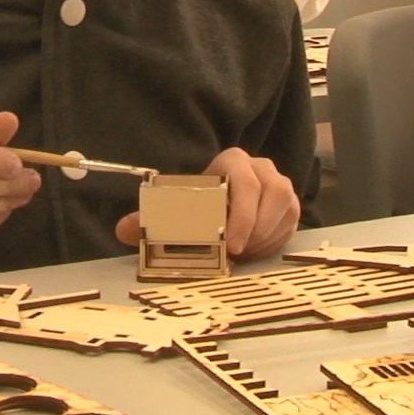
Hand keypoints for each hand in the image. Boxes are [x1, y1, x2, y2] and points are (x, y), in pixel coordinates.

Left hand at [113, 147, 299, 260]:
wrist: (222, 203)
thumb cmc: (199, 203)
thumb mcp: (176, 207)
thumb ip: (151, 218)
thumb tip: (123, 229)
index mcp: (233, 161)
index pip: (245, 182)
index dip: (241, 215)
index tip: (230, 245)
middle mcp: (262, 168)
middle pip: (273, 194)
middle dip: (255, 229)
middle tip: (237, 254)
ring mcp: (280, 186)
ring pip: (285, 211)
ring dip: (264, 238)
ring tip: (242, 253)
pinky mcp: (291, 206)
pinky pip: (290, 225)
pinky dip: (273, 243)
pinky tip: (253, 251)